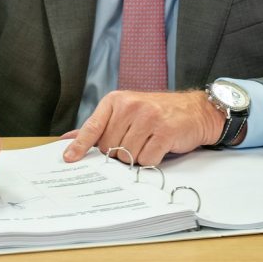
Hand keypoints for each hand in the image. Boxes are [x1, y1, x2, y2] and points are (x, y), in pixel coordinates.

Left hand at [60, 90, 224, 165]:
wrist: (194, 110)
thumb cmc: (156, 113)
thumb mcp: (124, 113)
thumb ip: (98, 127)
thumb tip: (68, 138)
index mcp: (115, 101)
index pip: (92, 127)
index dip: (79, 145)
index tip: (68, 158)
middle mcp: (130, 106)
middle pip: (109, 147)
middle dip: (118, 152)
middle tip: (133, 141)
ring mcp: (148, 118)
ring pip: (127, 156)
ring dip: (136, 157)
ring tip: (146, 142)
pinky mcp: (165, 131)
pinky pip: (147, 159)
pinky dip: (151, 160)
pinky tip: (158, 147)